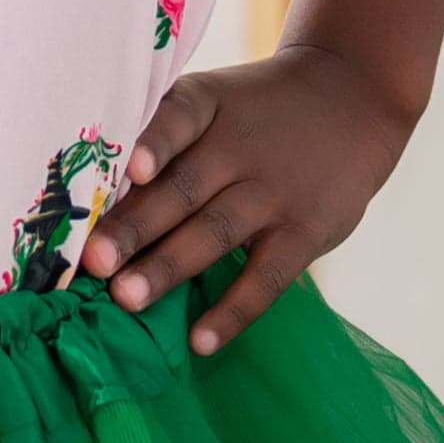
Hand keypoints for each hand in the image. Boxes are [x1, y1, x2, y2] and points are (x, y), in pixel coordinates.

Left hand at [77, 39, 416, 355]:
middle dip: (136, 227)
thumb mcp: (217, 102)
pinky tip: (200, 341)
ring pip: (215, 233)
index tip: (132, 171)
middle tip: (94, 261)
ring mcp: (273, 192)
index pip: (180, 115)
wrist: (350, 101)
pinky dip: (233, 311)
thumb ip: (167, 140)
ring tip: (126, 299)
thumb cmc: (256, 111)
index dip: (156, 142)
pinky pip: (265, 278)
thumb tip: (97, 203)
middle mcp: (239, 146)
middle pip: (183, 188)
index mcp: (208, 105)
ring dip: (168, 268)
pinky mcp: (304, 232)